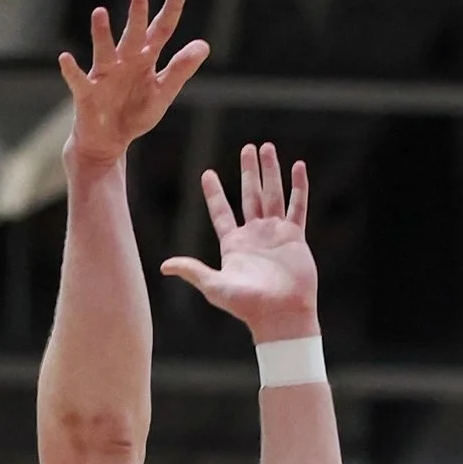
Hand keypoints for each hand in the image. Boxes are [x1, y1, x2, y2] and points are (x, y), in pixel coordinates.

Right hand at [59, 0, 208, 167]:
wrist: (108, 142)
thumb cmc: (134, 115)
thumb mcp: (162, 93)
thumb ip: (180, 70)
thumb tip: (204, 46)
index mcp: (145, 58)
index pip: (162, 28)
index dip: (172, 7)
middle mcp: (124, 60)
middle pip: (134, 36)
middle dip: (136, 18)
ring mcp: (104, 74)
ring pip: (104, 50)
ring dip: (101, 34)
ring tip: (99, 13)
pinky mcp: (87, 93)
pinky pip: (78, 80)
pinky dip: (71, 70)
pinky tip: (65, 58)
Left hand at [162, 143, 317, 340]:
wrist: (280, 315)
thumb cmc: (246, 305)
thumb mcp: (214, 286)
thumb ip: (192, 271)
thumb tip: (164, 266)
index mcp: (233, 244)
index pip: (221, 212)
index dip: (214, 193)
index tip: (206, 173)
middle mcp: (254, 235)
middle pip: (249, 195)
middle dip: (249, 171)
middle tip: (247, 148)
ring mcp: (275, 234)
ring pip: (272, 194)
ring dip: (271, 171)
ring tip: (267, 148)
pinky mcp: (294, 237)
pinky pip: (297, 206)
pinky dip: (298, 187)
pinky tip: (298, 167)